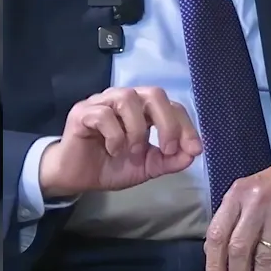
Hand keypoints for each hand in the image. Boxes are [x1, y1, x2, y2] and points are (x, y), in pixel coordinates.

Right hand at [38, 86, 202, 197]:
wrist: (76, 177)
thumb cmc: (111, 165)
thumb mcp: (147, 166)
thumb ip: (169, 160)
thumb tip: (193, 153)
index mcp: (143, 109)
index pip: (171, 105)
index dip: (186, 125)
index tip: (194, 149)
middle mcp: (124, 99)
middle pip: (154, 93)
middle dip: (167, 122)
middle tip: (167, 149)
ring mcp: (102, 102)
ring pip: (128, 98)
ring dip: (137, 129)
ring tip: (133, 151)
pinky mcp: (82, 112)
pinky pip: (104, 114)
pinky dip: (114, 136)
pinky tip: (112, 151)